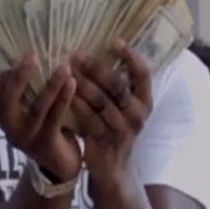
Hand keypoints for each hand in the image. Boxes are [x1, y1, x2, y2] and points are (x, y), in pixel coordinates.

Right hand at [0, 55, 81, 181]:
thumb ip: (26, 94)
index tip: (22, 59)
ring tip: (64, 67)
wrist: (60, 166)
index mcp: (3, 119)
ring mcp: (27, 137)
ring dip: (50, 85)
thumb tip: (33, 58)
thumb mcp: (29, 113)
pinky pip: (55, 117)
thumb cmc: (44, 129)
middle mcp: (10, 129)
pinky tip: (72, 84)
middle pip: (6, 102)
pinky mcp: (47, 143)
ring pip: (36, 108)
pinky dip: (63, 98)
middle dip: (18, 78)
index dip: (4, 77)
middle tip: (33, 57)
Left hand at [71, 40, 154, 175]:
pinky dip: (75, 104)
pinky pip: (88, 118)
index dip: (131, 57)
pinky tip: (62, 93)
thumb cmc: (114, 128)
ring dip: (82, 84)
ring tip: (65, 69)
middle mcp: (138, 114)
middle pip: (117, 86)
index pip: (144, 74)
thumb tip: (99, 50)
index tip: (115, 41)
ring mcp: (123, 129)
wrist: (112, 167)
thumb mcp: (123, 107)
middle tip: (76, 55)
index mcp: (146, 101)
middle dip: (96, 68)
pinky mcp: (105, 140)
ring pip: (101, 101)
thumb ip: (117, 85)